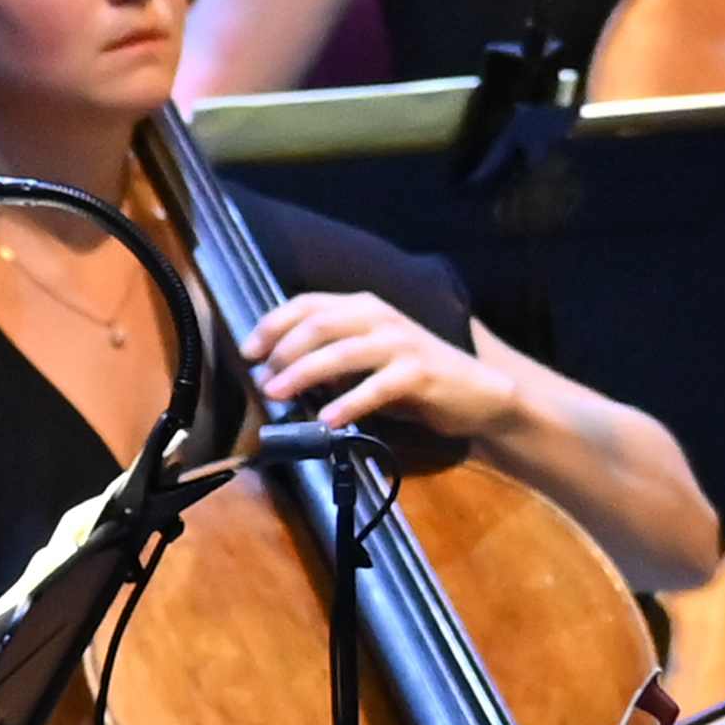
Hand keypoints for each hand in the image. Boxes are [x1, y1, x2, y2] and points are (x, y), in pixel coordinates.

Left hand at [245, 291, 517, 446]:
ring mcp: (400, 343)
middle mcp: (379, 317)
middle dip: (283, 351)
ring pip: (342, 352)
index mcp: (363, 307)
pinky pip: (376, 386)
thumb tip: (279, 374)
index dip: (273, 324)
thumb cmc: (414, 377)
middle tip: (262, 379)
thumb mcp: (367, 361)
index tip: (248, 351)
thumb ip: (330, 360)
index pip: (308, 304)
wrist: (476, 393)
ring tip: (279, 396)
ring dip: (304, 373)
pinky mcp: (419, 372)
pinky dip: (348, 403)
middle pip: (319, 324)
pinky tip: (328, 420)